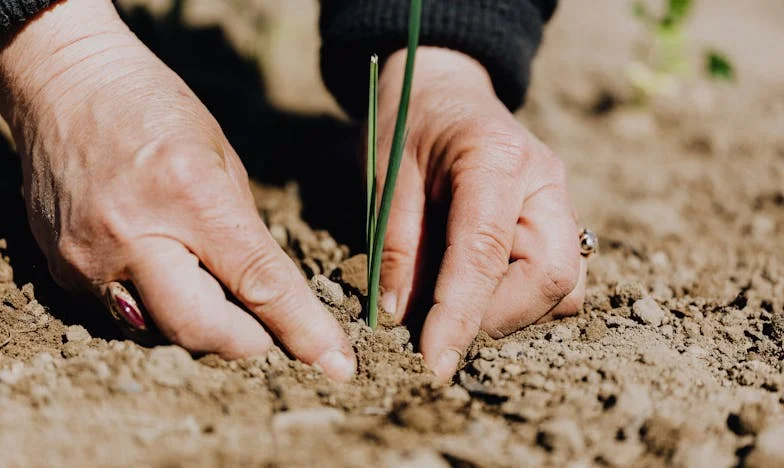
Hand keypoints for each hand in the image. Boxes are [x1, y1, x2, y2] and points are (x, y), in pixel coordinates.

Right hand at [0, 0, 354, 379]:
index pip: (259, 284)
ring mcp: (89, 260)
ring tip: (208, 283)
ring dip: (201, 325)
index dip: (303, 331)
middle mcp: (134, 236)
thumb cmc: (154, 109)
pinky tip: (163, 270)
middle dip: (248, 341)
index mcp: (190, 195)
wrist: (65, 84)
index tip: (336, 365)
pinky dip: (157, 307)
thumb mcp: (221, 160)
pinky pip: (124, 317)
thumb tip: (269, 297)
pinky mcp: (61, 271)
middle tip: (266, 328)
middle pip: (203, 331)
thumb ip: (245, 234)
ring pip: (163, 333)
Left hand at [377, 48, 585, 380]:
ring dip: (511, 312)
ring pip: (564, 286)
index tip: (434, 362)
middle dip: (496, 318)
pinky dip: (521, 299)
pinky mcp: (558, 219)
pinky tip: (479, 288)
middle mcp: (544, 181)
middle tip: (440, 327)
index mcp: (496, 159)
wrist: (443, 88)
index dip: (459, 316)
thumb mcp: (387, 176)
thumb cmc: (408, 123)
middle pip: (551, 278)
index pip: (486, 254)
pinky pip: (558, 278)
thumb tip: (400, 317)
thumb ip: (396, 244)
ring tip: (456, 304)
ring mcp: (560, 200)